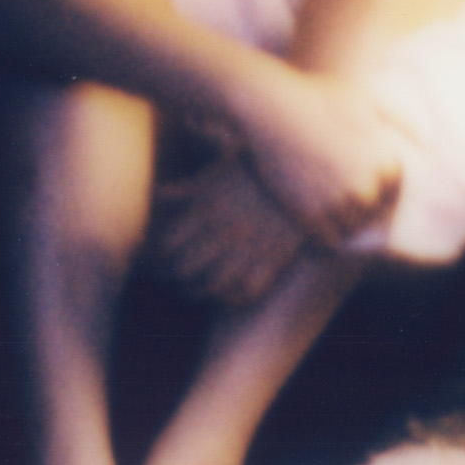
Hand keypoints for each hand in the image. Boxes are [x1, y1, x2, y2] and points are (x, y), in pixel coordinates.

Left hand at [146, 154, 309, 305]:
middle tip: (182, 279)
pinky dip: (239, 297)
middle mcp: (223, 231)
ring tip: (204, 291)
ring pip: (214, 285)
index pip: (169, 245)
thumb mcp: (220, 170)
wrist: (301, 169)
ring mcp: (248, 246)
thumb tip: (162, 194)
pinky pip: (249, 290)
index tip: (165, 260)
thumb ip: (189, 187)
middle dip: (179, 277)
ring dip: (205, 291)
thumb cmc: (257, 167)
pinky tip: (235, 292)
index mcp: (205, 210)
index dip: (162, 257)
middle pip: (184, 269)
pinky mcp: (274, 256)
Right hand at [231, 63, 405, 246]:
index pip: (395, 191)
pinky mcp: (308, 213)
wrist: (272, 106)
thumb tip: (427, 142)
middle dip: (367, 208)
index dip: (383, 188)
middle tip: (348, 198)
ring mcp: (337, 203)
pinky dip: (330, 233)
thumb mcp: (369, 98)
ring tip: (337, 209)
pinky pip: (330, 238)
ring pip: (354, 228)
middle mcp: (366, 186)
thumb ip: (403, 119)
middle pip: (376, 213)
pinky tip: (323, 220)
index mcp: (386, 162)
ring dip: (349, 223)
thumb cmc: (321, 96)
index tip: (366, 180)